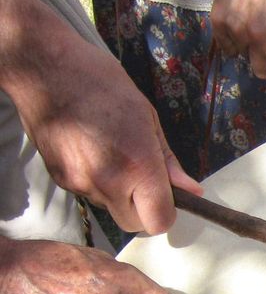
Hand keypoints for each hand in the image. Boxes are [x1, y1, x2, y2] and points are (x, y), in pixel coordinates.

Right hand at [0, 0, 197, 234]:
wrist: (45, 70)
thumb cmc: (103, 86)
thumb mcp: (148, 118)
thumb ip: (168, 161)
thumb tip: (192, 190)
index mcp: (138, 166)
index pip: (159, 221)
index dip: (166, 213)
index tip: (166, 199)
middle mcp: (109, 181)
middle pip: (134, 223)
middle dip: (143, 210)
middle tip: (142, 181)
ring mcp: (81, 183)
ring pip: (111, 209)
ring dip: (119, 195)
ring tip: (112, 156)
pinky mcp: (60, 179)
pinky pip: (89, 194)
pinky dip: (96, 183)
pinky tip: (91, 152)